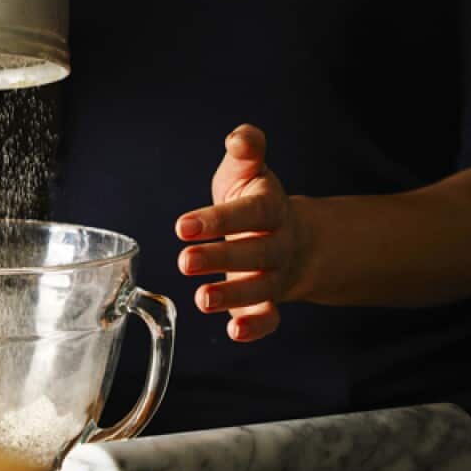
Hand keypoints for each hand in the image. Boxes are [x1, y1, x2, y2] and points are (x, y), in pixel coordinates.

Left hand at [175, 125, 311, 341]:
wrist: (288, 232)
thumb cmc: (254, 199)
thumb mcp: (247, 171)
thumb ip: (245, 152)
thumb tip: (240, 138)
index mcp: (270, 208)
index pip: (249, 213)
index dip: (218, 220)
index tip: (183, 225)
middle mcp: (277, 243)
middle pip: (256, 253)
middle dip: (221, 258)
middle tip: (185, 261)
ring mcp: (274, 275)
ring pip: (261, 288)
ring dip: (233, 296)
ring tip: (202, 299)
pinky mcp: (268, 301)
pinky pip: (270, 318)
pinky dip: (256, 327)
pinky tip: (233, 332)